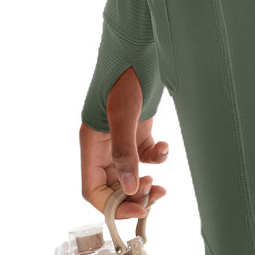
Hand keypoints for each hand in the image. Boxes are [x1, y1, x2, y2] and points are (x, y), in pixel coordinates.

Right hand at [79, 66, 168, 219]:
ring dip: (146, 185)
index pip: (93, 190)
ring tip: (161, 184)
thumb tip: (131, 189)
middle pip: (112, 188)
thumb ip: (125, 152)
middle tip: (156, 194)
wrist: (139, 45)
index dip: (113, 206)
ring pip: (129, 176)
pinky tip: (163, 147)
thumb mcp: (123, 113)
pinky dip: (157, 159)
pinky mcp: (137, 131)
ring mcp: (120, 139)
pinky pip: (145, 157)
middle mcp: (102, 145)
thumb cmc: (124, 72)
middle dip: (133, 197)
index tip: (138, 209)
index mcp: (91, 143)